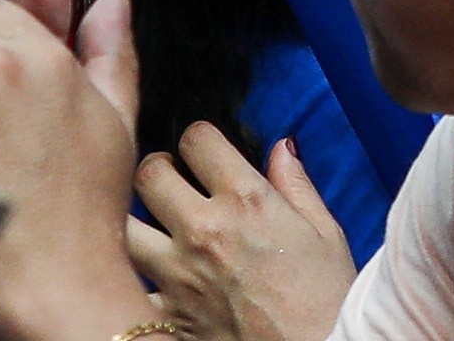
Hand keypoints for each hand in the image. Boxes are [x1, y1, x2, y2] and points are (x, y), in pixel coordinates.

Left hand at [129, 123, 351, 340]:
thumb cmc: (327, 301)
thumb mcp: (325, 232)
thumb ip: (296, 184)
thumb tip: (281, 147)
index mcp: (247, 200)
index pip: (195, 138)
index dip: (199, 140)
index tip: (205, 153)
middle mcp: (205, 230)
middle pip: (148, 173)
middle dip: (159, 170)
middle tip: (173, 182)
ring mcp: (180, 274)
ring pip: (126, 227)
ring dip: (138, 222)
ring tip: (156, 227)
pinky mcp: (169, 315)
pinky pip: (134, 288)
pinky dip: (140, 283)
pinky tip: (160, 280)